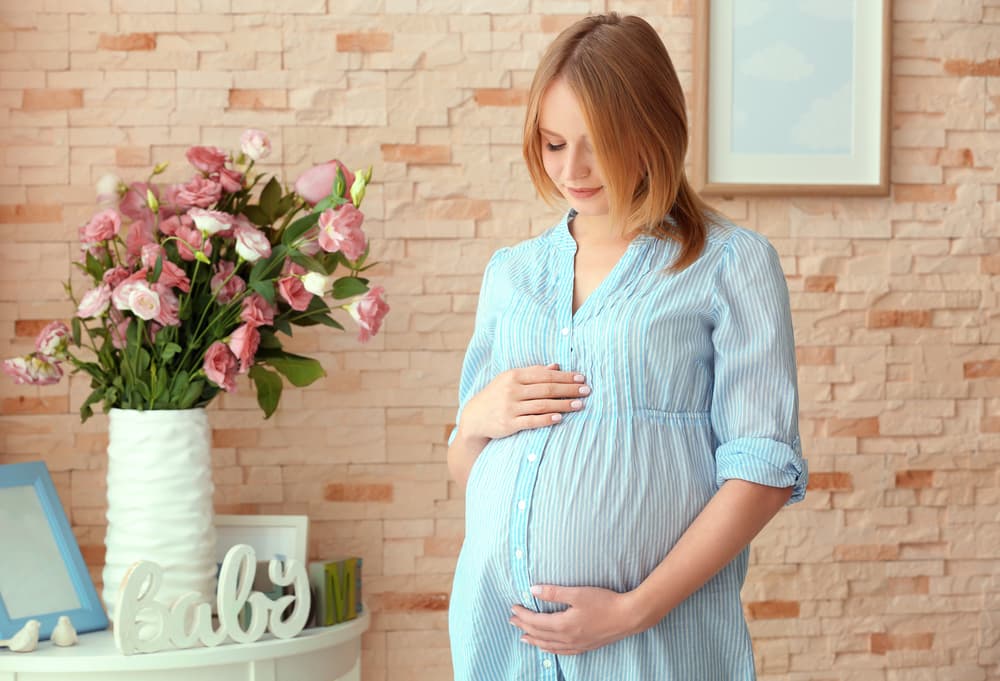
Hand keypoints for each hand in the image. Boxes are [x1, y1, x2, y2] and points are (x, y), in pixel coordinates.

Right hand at [459, 364, 589, 440]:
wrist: (474, 417)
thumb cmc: (497, 396)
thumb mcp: (510, 380)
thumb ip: (533, 373)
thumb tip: (556, 366)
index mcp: (513, 375)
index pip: (544, 374)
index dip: (564, 376)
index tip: (581, 378)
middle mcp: (512, 389)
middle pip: (546, 388)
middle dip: (568, 389)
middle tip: (586, 390)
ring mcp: (510, 407)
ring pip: (542, 404)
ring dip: (563, 404)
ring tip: (580, 405)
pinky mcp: (509, 423)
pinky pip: (531, 421)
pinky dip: (547, 419)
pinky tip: (560, 418)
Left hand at [509, 585, 642, 655]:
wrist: (628, 616)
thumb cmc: (604, 602)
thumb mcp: (577, 593)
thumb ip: (554, 593)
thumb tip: (532, 590)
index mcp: (563, 625)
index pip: (536, 621)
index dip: (523, 615)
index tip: (513, 608)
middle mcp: (568, 638)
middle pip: (539, 634)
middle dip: (524, 627)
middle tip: (512, 621)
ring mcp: (577, 644)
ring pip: (549, 645)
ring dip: (534, 640)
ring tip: (524, 637)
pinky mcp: (586, 646)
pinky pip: (562, 651)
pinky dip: (550, 649)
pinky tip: (547, 647)